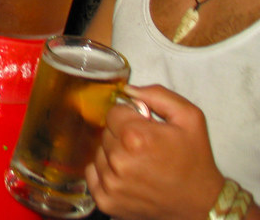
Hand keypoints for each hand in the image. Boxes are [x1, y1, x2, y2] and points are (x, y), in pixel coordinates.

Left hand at [87, 85, 225, 219]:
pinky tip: (128, 176)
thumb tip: (127, 90)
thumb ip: (157, 94)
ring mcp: (111, 183)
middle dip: (123, 136)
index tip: (146, 128)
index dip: (130, 118)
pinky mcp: (106, 201)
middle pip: (106, 132)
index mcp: (135, 136)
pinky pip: (93, 174)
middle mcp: (118, 160)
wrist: (201, 203)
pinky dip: (106, 173)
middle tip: (146, 148)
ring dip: (115, 154)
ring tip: (140, 164)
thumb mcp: (189, 117)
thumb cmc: (195, 160)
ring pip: (100, 153)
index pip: (113, 112)